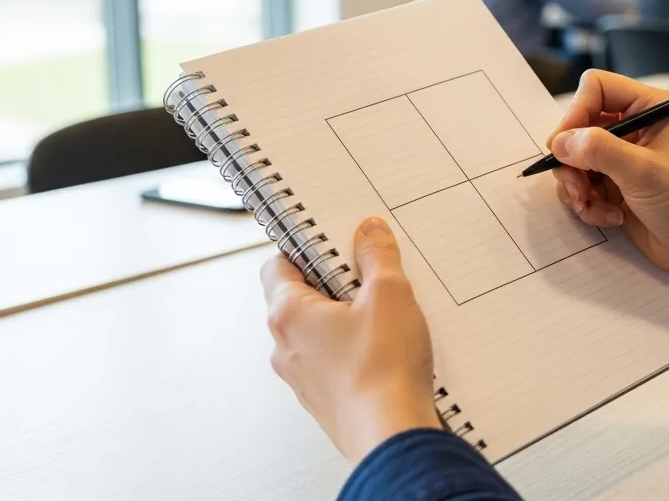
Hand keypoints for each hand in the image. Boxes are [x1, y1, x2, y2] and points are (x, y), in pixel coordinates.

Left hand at [261, 217, 440, 462]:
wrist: (391, 435)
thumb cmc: (381, 371)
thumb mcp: (389, 293)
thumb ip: (377, 256)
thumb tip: (369, 233)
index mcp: (288, 314)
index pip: (277, 264)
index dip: (305, 247)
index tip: (333, 239)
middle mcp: (285, 347)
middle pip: (301, 297)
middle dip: (335, 282)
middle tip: (370, 275)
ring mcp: (303, 377)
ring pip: (319, 332)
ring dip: (347, 318)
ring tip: (386, 315)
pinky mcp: (325, 398)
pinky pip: (334, 360)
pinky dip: (356, 349)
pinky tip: (388, 349)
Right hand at [547, 71, 668, 331]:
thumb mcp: (643, 171)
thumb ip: (599, 150)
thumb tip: (559, 142)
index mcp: (648, 107)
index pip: (596, 88)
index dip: (576, 111)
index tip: (564, 145)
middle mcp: (634, 127)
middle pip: (578, 126)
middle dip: (571, 160)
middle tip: (577, 187)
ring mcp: (623, 159)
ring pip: (574, 160)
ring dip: (577, 187)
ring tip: (593, 206)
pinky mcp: (616, 187)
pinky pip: (582, 187)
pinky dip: (588, 204)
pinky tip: (611, 218)